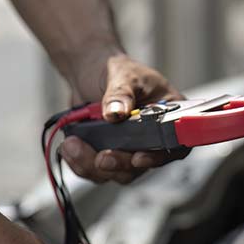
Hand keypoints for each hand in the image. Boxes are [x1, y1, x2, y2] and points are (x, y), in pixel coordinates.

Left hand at [62, 53, 185, 183]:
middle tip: (101, 158)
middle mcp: (152, 139)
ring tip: (72, 146)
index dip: (158, 157)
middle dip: (118, 164)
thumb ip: (121, 93)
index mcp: (168, 117)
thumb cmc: (119, 70)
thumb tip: (116, 114)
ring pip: (117, 173)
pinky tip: (69, 147)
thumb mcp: (124, 75)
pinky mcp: (108, 155)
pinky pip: (96, 171)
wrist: (93, 72)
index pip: (173, 147)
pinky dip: (81, 163)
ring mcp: (129, 150)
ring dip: (93, 166)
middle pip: (141, 166)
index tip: (138, 158)